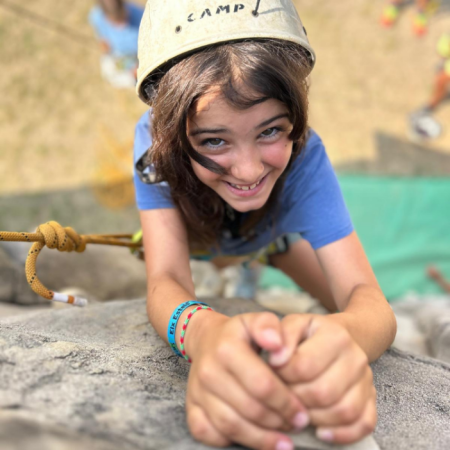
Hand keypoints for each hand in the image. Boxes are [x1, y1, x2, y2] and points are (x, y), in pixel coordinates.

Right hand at [185, 312, 307, 449]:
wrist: (207, 340)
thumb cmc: (239, 334)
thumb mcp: (255, 320)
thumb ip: (270, 326)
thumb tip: (278, 345)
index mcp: (227, 348)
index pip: (262, 384)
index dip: (286, 402)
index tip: (303, 413)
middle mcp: (208, 371)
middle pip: (248, 408)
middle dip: (278, 422)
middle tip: (297, 426)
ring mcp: (196, 391)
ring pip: (230, 425)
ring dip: (260, 438)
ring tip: (283, 442)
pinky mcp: (191, 407)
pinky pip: (208, 434)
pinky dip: (231, 441)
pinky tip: (253, 440)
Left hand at [270, 314, 376, 444]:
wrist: (334, 338)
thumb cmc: (307, 335)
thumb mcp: (292, 325)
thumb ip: (281, 335)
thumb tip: (276, 358)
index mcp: (336, 336)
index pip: (304, 366)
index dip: (282, 375)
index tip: (274, 372)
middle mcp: (356, 357)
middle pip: (323, 392)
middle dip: (296, 399)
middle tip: (283, 394)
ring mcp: (366, 380)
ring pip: (344, 411)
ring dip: (315, 418)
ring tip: (298, 410)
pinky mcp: (371, 399)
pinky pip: (364, 424)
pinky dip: (342, 434)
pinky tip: (320, 431)